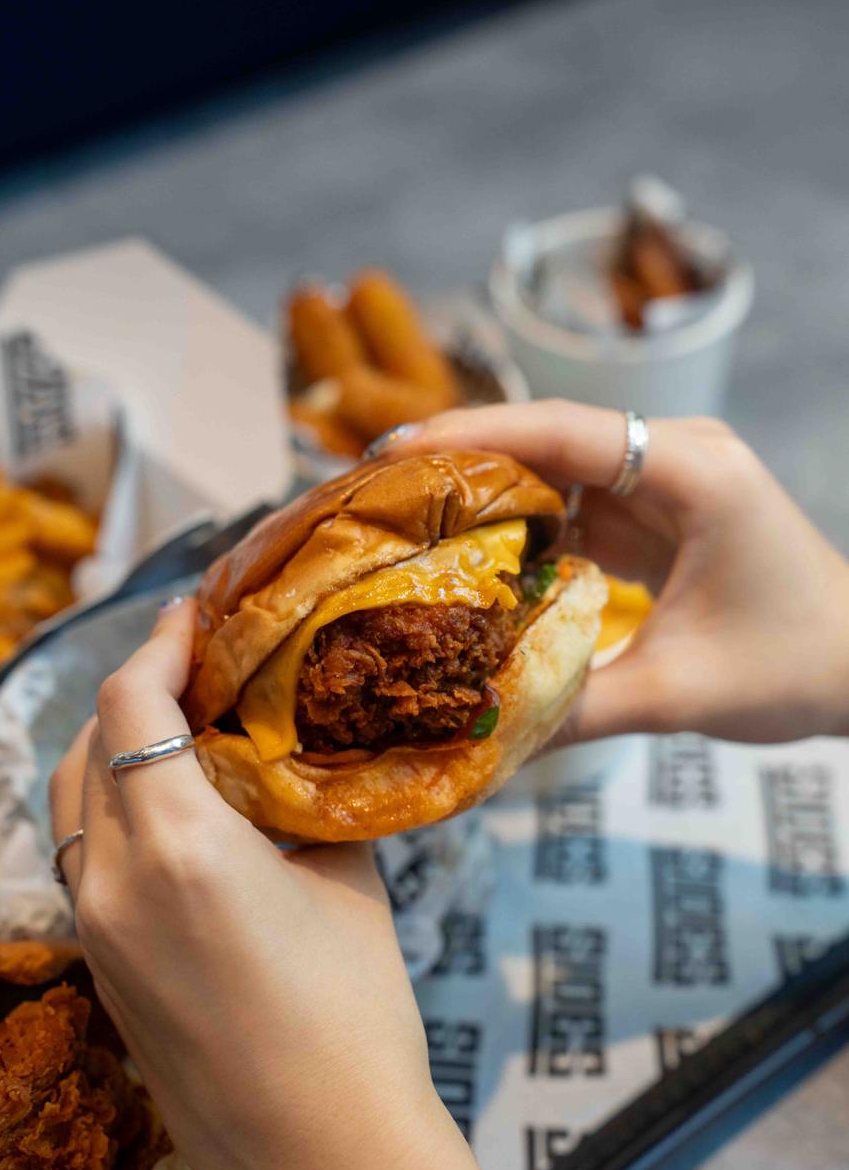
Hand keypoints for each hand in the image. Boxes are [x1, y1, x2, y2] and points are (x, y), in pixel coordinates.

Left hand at [49, 600, 516, 1169]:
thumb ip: (300, 800)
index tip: (192, 616)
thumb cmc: (355, 1013)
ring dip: (112, 752)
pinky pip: (83, 860)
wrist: (322, 1152)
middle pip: (86, 748)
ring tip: (177, 733)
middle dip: (132, 694)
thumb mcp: (345, 879)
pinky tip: (171, 812)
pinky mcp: (97, 969)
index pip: (130, 707)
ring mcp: (92, 932)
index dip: (159, 646)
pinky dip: (112, 812)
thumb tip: (288, 754)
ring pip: (72, 805)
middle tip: (196, 669)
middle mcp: (112, 883)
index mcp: (179, 847)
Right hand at [376, 403, 848, 743]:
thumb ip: (576, 709)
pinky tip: (466, 553)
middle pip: (550, 438)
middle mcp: (678, 456)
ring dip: (485, 491)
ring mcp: (667, 479)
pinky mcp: (657, 510)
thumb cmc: (796, 668)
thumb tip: (477, 736)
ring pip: (556, 468)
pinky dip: (521, 525)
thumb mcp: (680, 694)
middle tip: (373, 488)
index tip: (392, 450)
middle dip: (462, 459)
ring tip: (402, 517)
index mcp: (695, 473)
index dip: (475, 435)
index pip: (566, 433)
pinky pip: (575, 502)